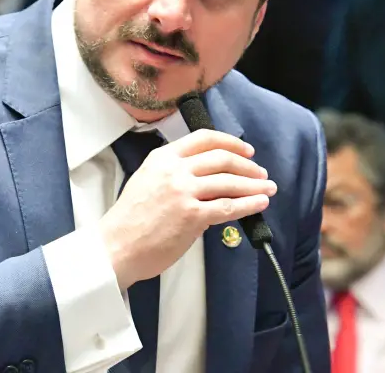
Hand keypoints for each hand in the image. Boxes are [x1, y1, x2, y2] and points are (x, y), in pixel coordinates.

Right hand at [99, 130, 275, 290]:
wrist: (116, 247)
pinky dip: (249, 204)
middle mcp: (175, 170)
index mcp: (163, 158)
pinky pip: (228, 207)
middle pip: (222, 158)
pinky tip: (260, 204)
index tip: (246, 150)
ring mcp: (184, 192)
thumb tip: (206, 181)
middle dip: (248, 166)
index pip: (204, 139)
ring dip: (254, 185)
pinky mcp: (192, 216)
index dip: (231, 142)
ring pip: (229, 182)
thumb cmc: (130, 220)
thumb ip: (174, 174)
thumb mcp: (147, 180)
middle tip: (261, 173)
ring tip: (268, 188)